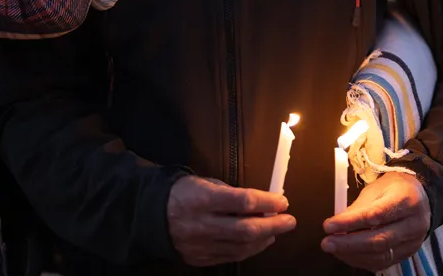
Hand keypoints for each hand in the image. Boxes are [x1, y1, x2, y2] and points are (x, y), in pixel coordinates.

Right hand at [166, 176, 294, 266]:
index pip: (243, 201)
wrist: (152, 216)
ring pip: (241, 247)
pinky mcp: (200, 259)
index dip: (267, 202)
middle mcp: (202, 224)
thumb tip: (262, 203)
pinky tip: (260, 241)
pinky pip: (231, 257)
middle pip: (246, 229)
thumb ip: (232, 194)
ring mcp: (201, 245)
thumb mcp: (206, 183)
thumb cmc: (184, 193)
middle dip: (273, 225)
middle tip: (289, 221)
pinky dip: (250, 249)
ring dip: (264, 239)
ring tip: (276, 230)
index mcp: (203, 199)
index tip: (282, 201)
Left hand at [321, 172, 431, 270]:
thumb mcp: (376, 189)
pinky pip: (383, 263)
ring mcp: (413, 242)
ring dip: (353, 255)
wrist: (421, 197)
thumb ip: (358, 209)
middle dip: (349, 244)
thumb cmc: (395, 189)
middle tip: (326, 243)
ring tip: (334, 248)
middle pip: (379, 240)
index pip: (376, 215)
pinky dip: (361, 260)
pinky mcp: (408, 254)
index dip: (350, 223)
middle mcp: (414, 224)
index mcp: (407, 200)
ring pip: (381, 256)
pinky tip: (347, 254)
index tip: (328, 226)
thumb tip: (336, 226)